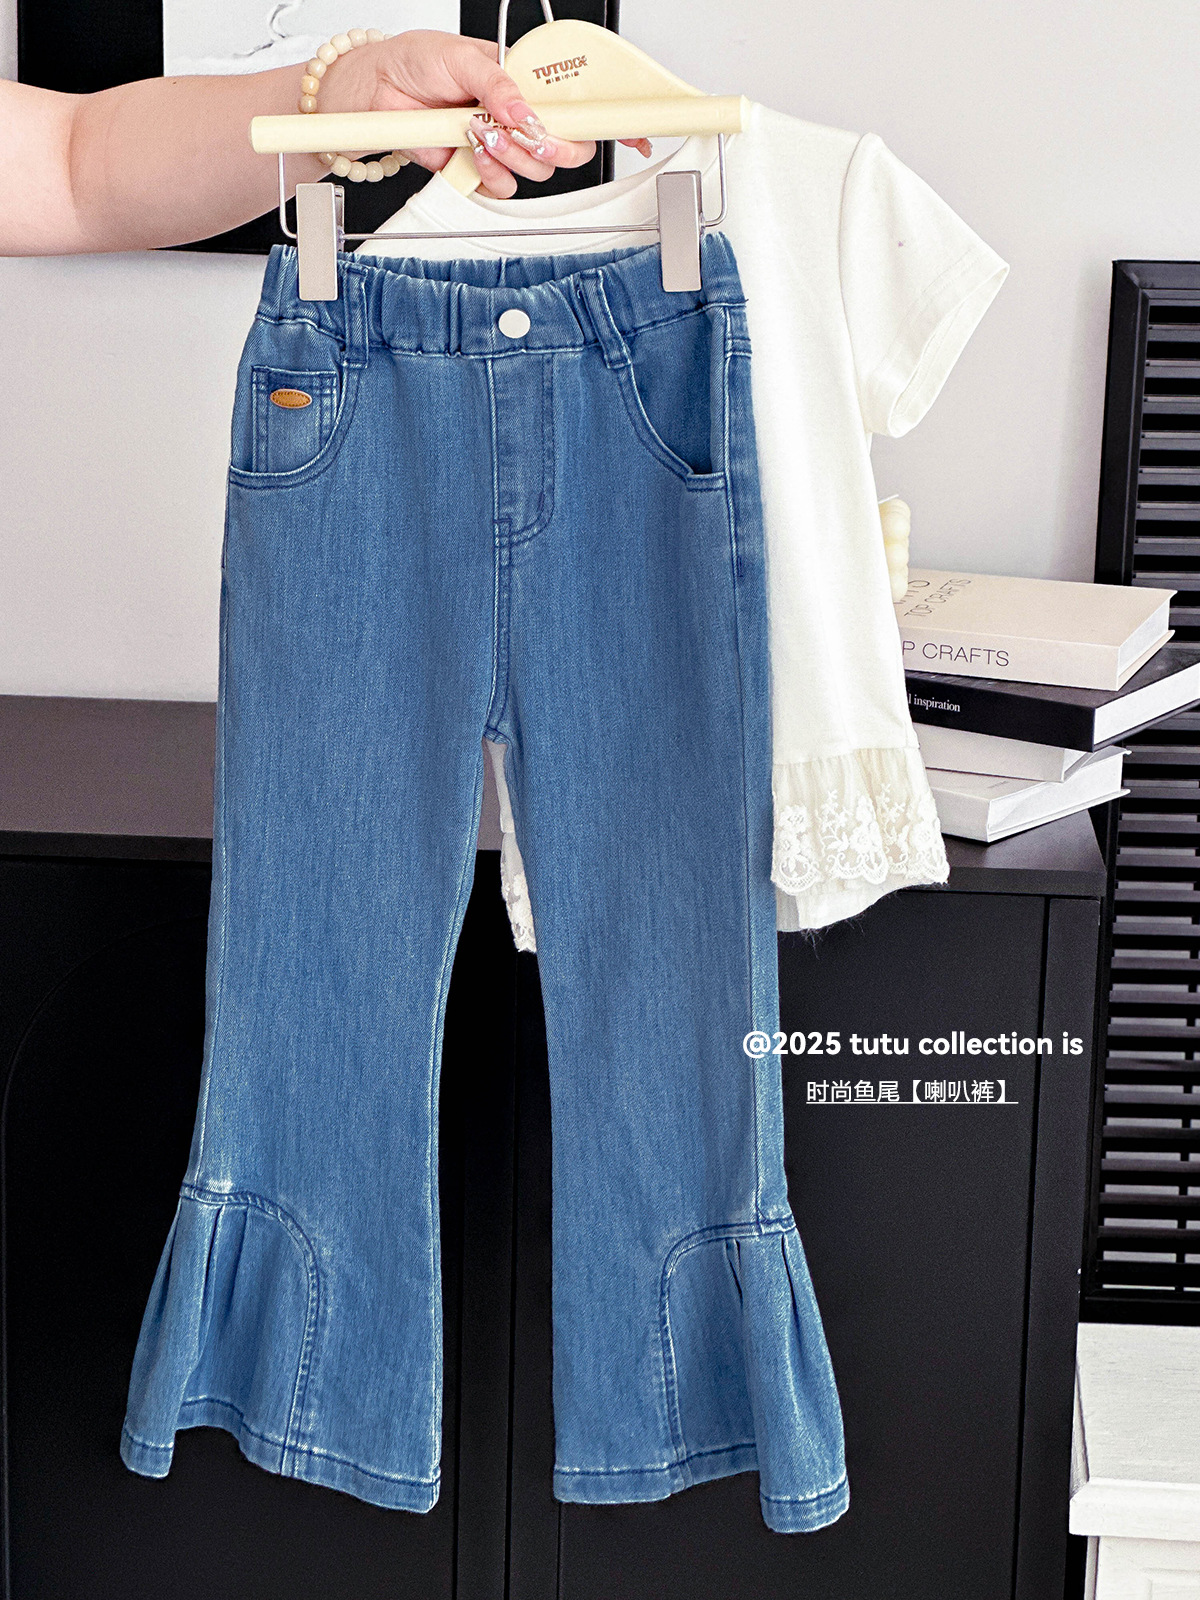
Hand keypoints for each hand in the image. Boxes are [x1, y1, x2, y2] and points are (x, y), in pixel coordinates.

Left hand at [315, 29, 650, 197]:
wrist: (378, 89)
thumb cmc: (418, 61)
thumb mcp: (460, 57)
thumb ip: (497, 85)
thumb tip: (524, 111)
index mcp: (527, 81)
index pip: (580, 102)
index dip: (610, 117)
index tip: (634, 130)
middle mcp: (520, 115)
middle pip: (566, 147)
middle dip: (548, 145)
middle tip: (522, 131)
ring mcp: (503, 144)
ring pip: (534, 170)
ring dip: (509, 155)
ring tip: (477, 129)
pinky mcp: (479, 168)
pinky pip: (502, 187)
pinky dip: (488, 174)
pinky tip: (469, 151)